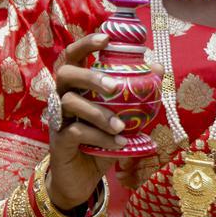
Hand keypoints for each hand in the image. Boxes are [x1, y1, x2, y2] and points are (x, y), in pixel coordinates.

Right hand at [47, 34, 126, 210]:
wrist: (82, 178)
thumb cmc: (102, 139)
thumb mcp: (122, 115)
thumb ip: (136, 93)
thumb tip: (157, 67)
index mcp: (76, 84)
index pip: (73, 55)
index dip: (86, 43)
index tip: (106, 38)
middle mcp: (62, 95)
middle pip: (65, 72)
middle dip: (89, 75)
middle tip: (113, 87)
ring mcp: (57, 118)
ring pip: (70, 102)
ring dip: (99, 113)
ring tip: (121, 126)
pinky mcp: (58, 140)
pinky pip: (76, 131)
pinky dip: (99, 135)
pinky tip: (117, 144)